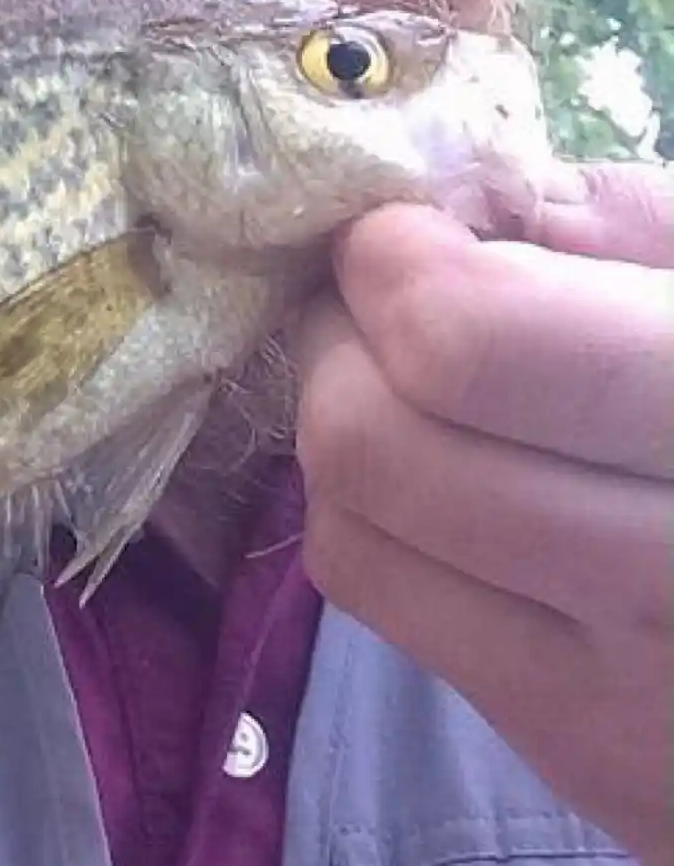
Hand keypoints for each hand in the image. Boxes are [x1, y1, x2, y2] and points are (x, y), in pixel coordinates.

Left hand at [292, 162, 673, 863]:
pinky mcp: (585, 757)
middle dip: (340, 338)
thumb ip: (629, 223)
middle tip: (378, 297)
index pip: (465, 344)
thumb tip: (451, 211)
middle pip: (369, 442)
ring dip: (343, 429)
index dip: (394, 260)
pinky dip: (376, 518)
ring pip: (347, 532)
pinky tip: (450, 478)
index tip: (404, 231)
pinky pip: (385, 606)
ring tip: (407, 381)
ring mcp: (629, 703)